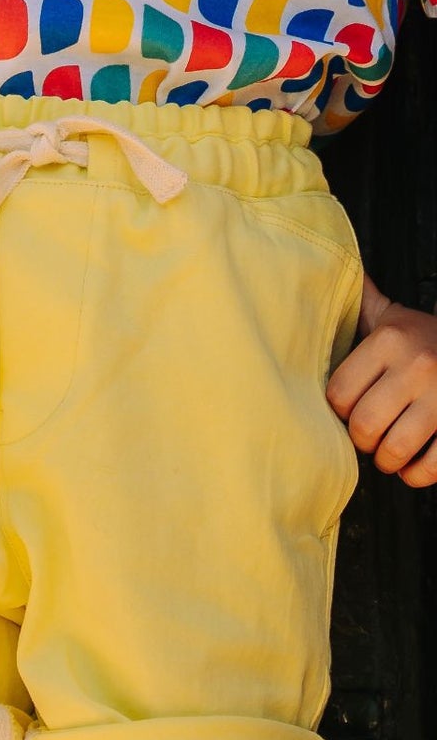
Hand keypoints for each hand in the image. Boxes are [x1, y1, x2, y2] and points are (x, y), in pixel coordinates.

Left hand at [328, 275, 436, 485]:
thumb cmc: (424, 338)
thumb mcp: (391, 315)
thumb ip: (357, 300)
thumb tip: (315, 264)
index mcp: (390, 341)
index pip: (339, 392)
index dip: (337, 409)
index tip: (345, 410)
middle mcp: (417, 368)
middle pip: (364, 425)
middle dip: (360, 439)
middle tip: (364, 436)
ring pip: (395, 449)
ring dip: (385, 461)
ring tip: (385, 454)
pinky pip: (433, 466)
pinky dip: (417, 475)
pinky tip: (411, 468)